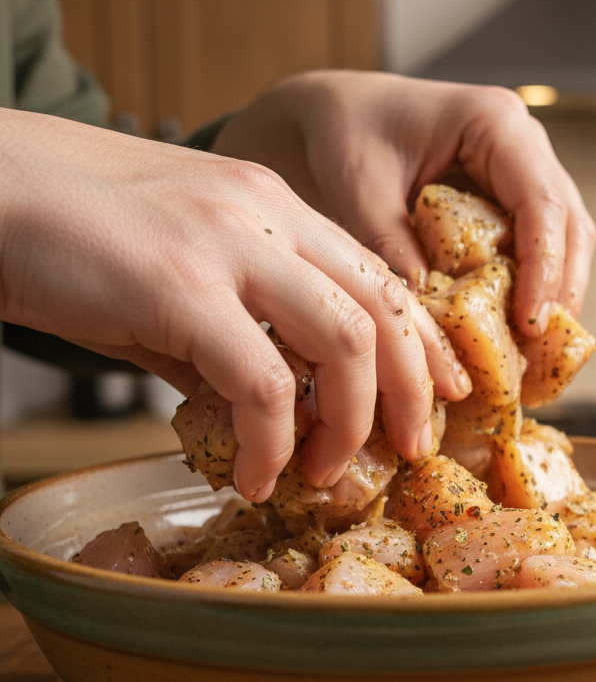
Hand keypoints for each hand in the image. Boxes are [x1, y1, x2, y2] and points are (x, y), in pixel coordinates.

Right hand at [0, 109, 470, 500]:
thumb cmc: (71, 238)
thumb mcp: (175, 279)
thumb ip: (230, 334)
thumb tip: (266, 408)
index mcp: (274, 206)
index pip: (378, 276)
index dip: (421, 342)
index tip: (438, 394)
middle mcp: (266, 215)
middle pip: (384, 309)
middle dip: (411, 389)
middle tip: (408, 448)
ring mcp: (227, 246)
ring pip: (344, 343)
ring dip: (350, 422)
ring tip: (326, 471)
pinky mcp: (180, 288)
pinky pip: (263, 384)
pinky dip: (272, 443)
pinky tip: (254, 475)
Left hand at [212, 70, 595, 335]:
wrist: (341, 116)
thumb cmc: (348, 135)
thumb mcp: (360, 188)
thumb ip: (390, 243)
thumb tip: (426, 307)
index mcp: (495, 122)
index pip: (541, 202)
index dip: (544, 267)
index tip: (529, 323)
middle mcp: (524, 146)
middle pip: (570, 226)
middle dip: (560, 291)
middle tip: (537, 349)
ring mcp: (526, 174)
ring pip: (566, 242)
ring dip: (554, 297)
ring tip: (532, 353)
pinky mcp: (515, 202)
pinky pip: (539, 251)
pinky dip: (532, 292)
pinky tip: (514, 333)